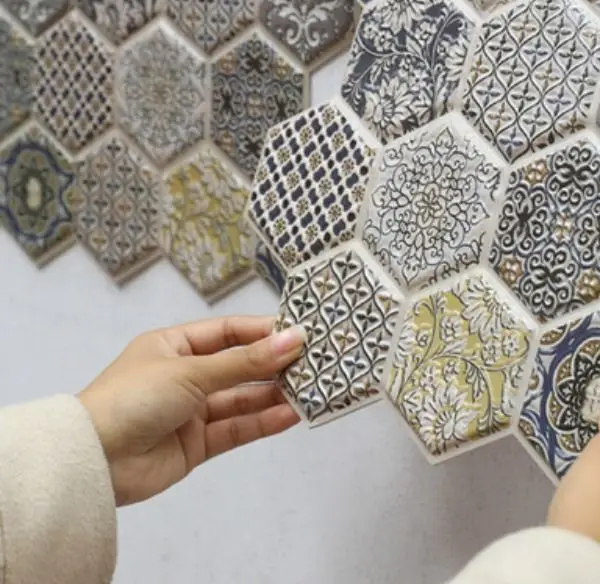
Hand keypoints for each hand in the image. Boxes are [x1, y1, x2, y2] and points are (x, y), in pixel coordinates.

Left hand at [78, 316, 304, 505]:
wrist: (92, 460)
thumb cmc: (134, 397)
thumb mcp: (191, 371)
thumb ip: (245, 361)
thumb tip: (293, 339)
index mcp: (174, 346)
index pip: (228, 332)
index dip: (263, 331)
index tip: (300, 331)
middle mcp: (185, 376)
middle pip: (238, 366)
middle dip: (273, 365)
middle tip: (314, 361)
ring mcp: (191, 412)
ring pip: (241, 399)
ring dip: (273, 395)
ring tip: (309, 389)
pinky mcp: (196, 445)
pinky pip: (236, 429)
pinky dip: (262, 422)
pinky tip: (290, 415)